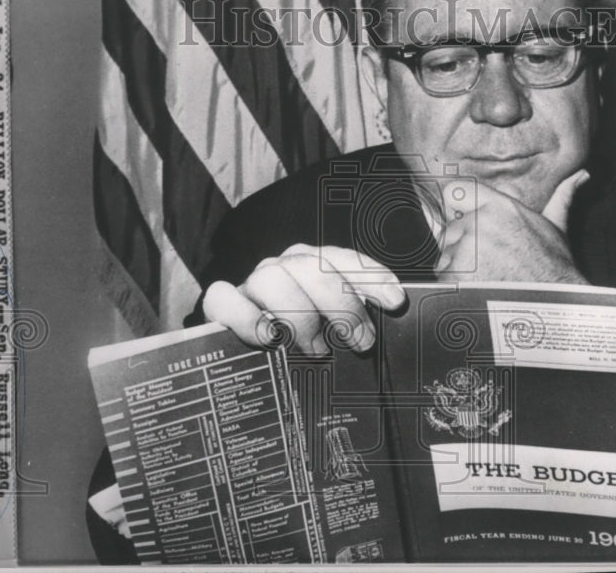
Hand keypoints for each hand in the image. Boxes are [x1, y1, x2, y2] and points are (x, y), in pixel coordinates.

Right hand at [202, 245, 405, 354]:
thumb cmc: (297, 342)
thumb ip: (351, 323)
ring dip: (300, 316)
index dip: (370, 276)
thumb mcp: (331, 329)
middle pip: (312, 268)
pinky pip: (225, 299)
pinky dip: (249, 319)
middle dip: (342, 304)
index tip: (394, 301)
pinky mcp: (221, 305)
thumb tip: (382, 332)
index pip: (343, 259)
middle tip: (361, 341)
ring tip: (317, 350)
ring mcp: (251, 284)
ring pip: (272, 279)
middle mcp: (283, 267)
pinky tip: (269, 339)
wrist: (241, 356)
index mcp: (313, 265)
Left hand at [435, 169, 590, 283]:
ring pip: (446, 254)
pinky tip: (479, 288)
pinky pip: (443, 276)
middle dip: (461, 245)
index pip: (456, 191)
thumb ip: (561, 197)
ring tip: (487, 277)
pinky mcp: (456, 273)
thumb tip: (581, 175)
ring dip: (459, 267)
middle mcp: (480, 223)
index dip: (455, 206)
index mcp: (500, 207)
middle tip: (487, 262)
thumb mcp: (557, 227)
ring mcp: (467, 249)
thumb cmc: (554, 268)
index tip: (460, 220)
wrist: (554, 304)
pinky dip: (455, 285)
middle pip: (450, 229)